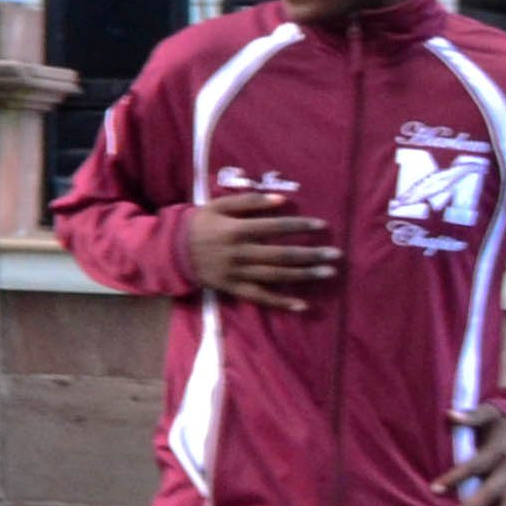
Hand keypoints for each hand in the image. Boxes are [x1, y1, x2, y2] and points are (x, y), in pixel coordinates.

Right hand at [182, 188, 336, 309]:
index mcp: (236, 230)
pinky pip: (259, 297)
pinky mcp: (232, 288)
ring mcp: (236, 273)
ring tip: (328, 272)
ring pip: (275, 276)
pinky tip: (302, 305)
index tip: (322, 225)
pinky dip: (281, 302)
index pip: (274, 228)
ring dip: (303, 275)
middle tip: (336, 255)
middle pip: (281, 255)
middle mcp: (239, 253)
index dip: (299, 226)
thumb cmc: (198, 224)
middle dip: (310, 254)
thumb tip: (281, 200)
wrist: (170, 251)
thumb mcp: (217, 206)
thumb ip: (248, 202)